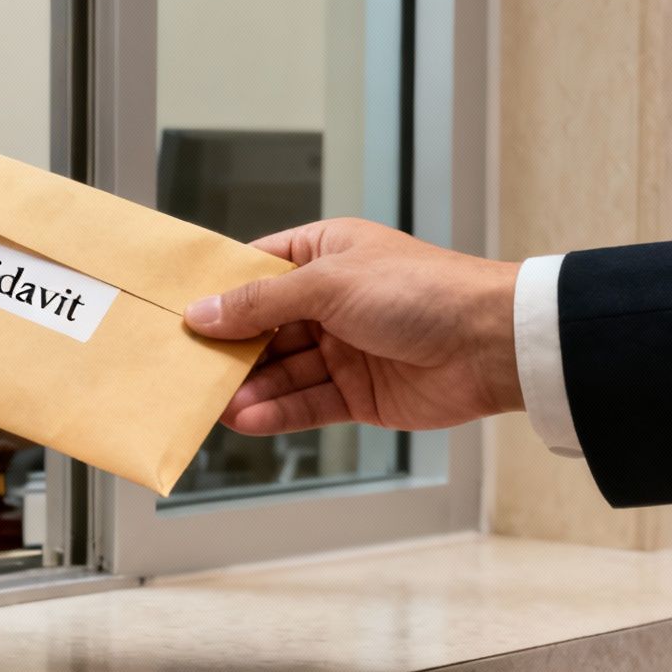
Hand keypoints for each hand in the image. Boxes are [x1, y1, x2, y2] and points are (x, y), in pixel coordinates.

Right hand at [182, 218, 522, 435]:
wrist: (492, 344)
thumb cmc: (422, 290)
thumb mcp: (329, 283)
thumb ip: (262, 301)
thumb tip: (204, 312)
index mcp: (326, 253)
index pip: (258, 270)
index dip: (220, 292)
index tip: (179, 312)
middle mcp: (332, 300)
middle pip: (264, 326)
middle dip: (229, 349)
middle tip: (188, 367)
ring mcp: (345, 348)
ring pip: (282, 370)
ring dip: (250, 387)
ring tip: (214, 403)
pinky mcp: (359, 393)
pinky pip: (307, 403)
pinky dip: (278, 412)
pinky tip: (248, 418)